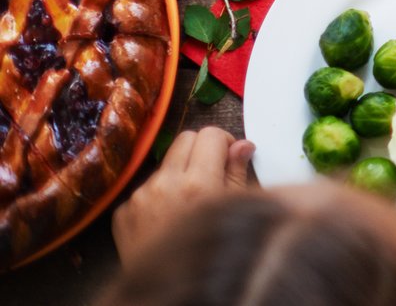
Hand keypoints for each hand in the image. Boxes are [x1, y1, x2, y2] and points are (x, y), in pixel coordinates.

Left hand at [112, 127, 253, 260]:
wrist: (165, 292)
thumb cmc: (205, 254)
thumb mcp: (232, 213)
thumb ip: (237, 174)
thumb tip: (242, 146)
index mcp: (199, 183)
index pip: (210, 134)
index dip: (224, 142)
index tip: (228, 157)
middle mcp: (166, 184)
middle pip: (185, 139)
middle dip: (201, 149)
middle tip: (211, 172)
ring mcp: (140, 197)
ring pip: (165, 164)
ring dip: (179, 174)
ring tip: (188, 203)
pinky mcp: (123, 211)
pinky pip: (145, 188)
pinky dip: (159, 196)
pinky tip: (167, 218)